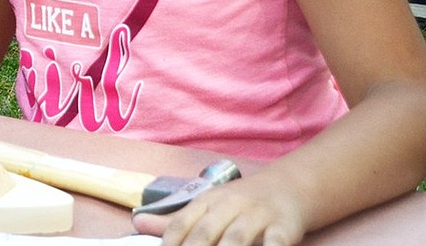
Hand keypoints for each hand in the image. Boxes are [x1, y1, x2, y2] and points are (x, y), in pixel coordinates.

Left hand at [133, 176, 306, 245]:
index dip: (170, 242)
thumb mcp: (207, 206)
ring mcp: (257, 214)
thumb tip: (136, 223)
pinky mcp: (284, 225)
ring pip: (237, 238)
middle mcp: (229, 205)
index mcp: (207, 201)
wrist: (289, 185)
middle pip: (206, 232)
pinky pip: (277, 240)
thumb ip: (175, 220)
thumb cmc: (239, 203)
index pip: (182, 223)